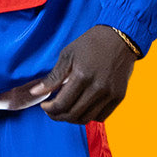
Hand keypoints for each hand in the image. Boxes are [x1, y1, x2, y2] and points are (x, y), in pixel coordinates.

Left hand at [6, 25, 136, 123]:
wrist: (120, 37)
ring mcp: (110, 93)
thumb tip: (35, 93)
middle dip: (57, 116)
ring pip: (87, 119)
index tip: (44, 105)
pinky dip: (88, 116)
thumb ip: (53, 77)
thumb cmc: (91, 43)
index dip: (49, 109)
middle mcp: (98, 87)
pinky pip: (101, 116)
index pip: (62, 104)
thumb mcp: (68, 55)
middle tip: (51, 111)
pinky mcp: (119, 96)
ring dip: (72, 118)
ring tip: (65, 110)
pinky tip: (82, 107)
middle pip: (73, 115)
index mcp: (82, 75)